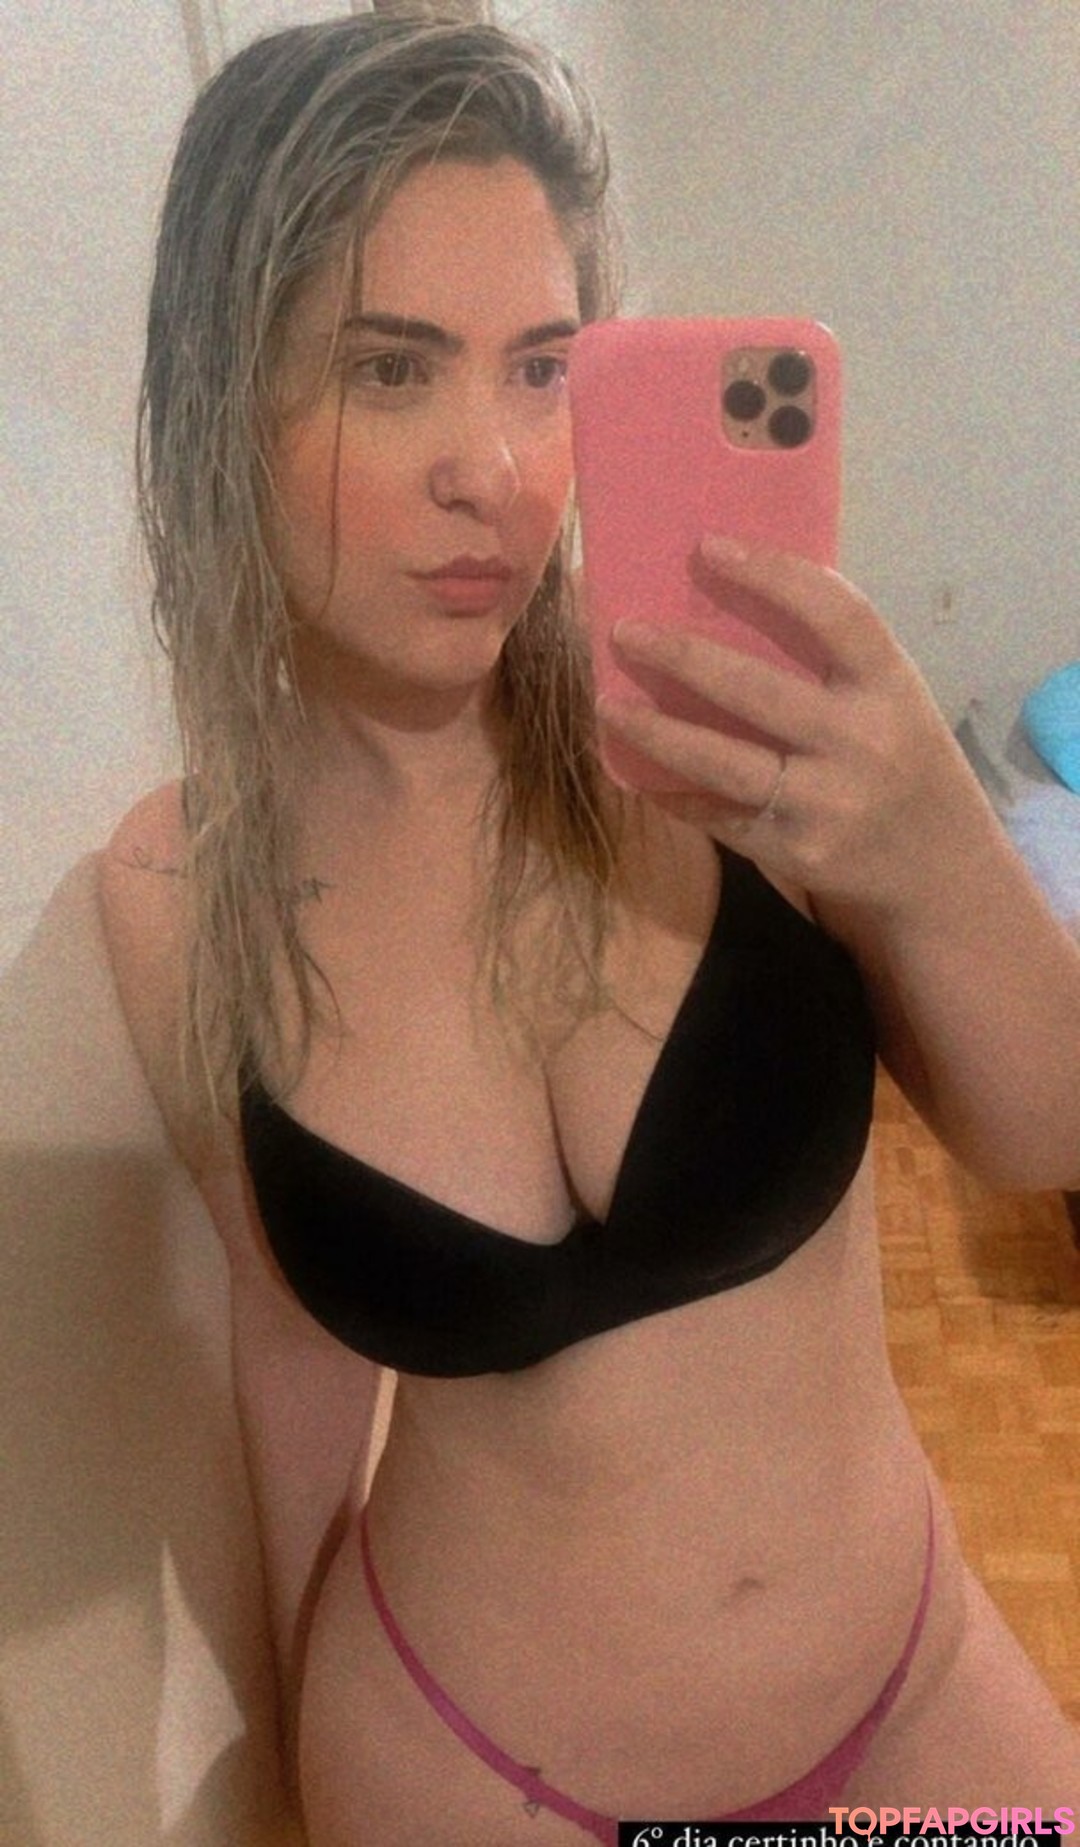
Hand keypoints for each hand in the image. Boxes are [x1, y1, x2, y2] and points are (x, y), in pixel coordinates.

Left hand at [596, 533, 985, 916]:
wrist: (939, 868)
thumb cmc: (901, 761)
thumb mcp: (892, 699)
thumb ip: (832, 660)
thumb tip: (728, 598)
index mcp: (890, 686)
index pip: (835, 614)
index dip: (772, 575)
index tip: (709, 546)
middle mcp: (861, 742)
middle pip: (757, 689)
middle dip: (681, 657)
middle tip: (624, 630)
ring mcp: (827, 802)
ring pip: (722, 761)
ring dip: (655, 731)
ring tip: (607, 703)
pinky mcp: (795, 851)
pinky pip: (718, 815)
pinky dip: (673, 790)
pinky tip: (636, 769)